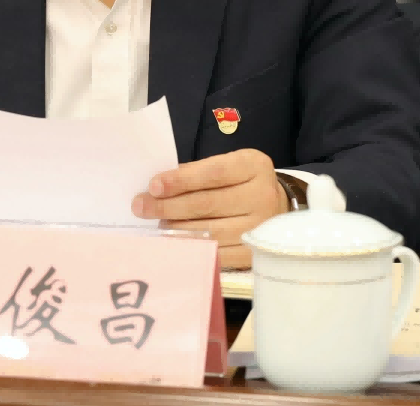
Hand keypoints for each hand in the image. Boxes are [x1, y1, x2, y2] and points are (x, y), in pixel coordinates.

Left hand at [131, 149, 288, 268]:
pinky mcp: (254, 254)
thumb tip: (158, 187)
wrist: (278, 208)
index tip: (153, 186)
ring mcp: (260, 228)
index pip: (213, 173)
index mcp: (253, 166)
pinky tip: (174, 244)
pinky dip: (192, 250)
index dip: (181, 180)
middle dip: (168, 205)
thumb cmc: (242, 182)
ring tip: (155, 225)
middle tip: (141, 206)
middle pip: (207, 203)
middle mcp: (261, 196)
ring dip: (176, 229)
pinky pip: (217, 254)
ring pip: (209, 231)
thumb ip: (198, 172)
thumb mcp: (228, 165)